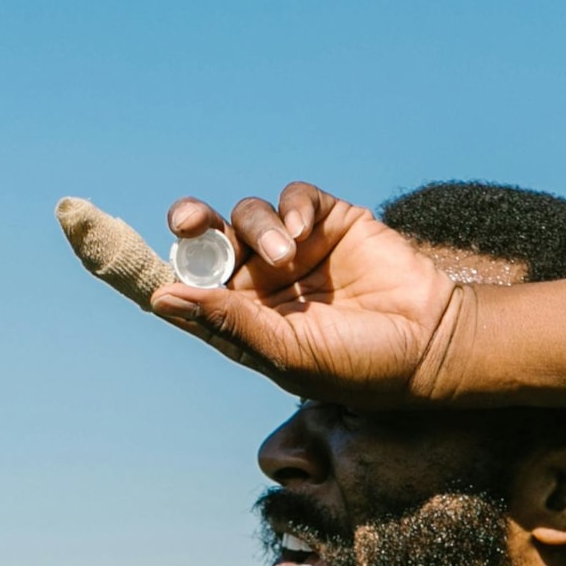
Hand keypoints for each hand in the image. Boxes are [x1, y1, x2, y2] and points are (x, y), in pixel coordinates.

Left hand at [154, 181, 458, 404]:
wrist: (430, 344)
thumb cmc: (356, 366)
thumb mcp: (286, 353)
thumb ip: (228, 321)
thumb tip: (162, 298)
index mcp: (242, 317)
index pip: (190, 286)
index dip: (165, 269)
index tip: (134, 258)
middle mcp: (262, 280)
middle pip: (209, 240)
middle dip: (194, 225)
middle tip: (189, 222)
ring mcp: (295, 249)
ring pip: (249, 216)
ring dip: (258, 229)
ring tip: (288, 253)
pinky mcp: (329, 222)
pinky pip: (294, 200)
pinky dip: (292, 208)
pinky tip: (303, 230)